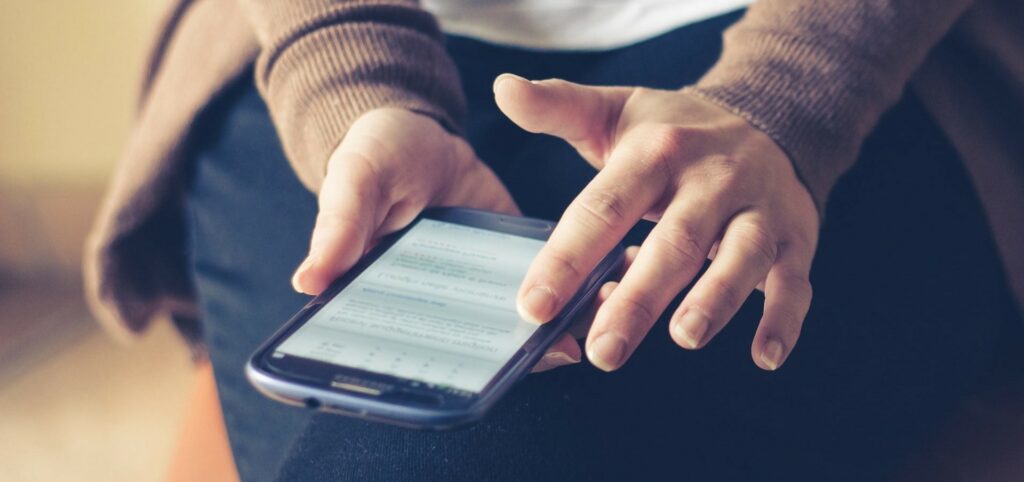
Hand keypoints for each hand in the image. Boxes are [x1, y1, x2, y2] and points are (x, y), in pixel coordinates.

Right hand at [290, 107, 579, 371]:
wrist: (422, 130)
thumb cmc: (374, 157)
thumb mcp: (355, 180)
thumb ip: (339, 226)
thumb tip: (308, 281)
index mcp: (391, 297)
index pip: (416, 346)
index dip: (447, 366)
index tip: (483, 375)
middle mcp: (440, 303)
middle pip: (477, 345)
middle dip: (517, 353)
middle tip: (559, 349)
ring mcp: (482, 284)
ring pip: (519, 321)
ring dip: (556, 325)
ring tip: (594, 321)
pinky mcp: (516, 258)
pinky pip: (549, 283)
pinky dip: (577, 287)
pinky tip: (608, 283)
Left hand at [494, 74, 819, 371]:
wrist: (771, 115)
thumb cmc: (675, 130)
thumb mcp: (615, 112)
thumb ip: (558, 107)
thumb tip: (503, 88)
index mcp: (656, 153)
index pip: (604, 207)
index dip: (567, 258)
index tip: (534, 306)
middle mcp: (710, 180)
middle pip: (673, 241)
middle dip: (638, 299)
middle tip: (603, 350)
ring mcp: (757, 210)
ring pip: (740, 257)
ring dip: (715, 299)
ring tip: (684, 337)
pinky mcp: (795, 238)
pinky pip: (794, 281)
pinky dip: (783, 319)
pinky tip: (765, 356)